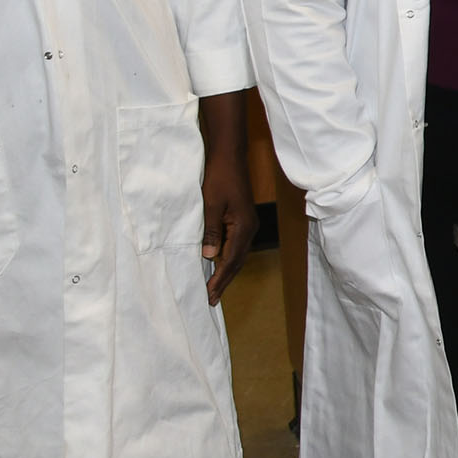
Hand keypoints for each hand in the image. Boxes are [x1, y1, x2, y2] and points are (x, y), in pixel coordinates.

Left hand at [198, 91, 255, 302]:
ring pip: (237, 255)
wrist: (229, 159)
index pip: (231, 260)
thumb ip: (211, 232)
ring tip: (214, 288)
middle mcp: (249, 229)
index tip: (209, 294)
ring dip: (226, 271)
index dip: (219, 278)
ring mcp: (247, 225)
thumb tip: (209, 257)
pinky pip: (236, 246)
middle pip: (237, 262)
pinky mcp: (243, 221)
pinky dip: (227, 259)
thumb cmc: (219, 179)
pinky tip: (218, 264)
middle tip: (211, 299)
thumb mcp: (211, 206)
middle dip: (224, 280)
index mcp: (243, 228)